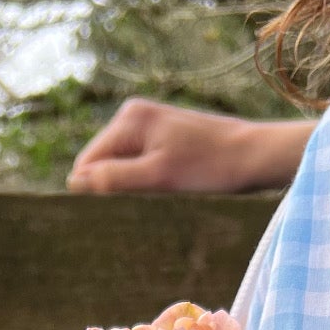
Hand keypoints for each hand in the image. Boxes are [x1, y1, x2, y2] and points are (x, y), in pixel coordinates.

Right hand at [67, 98, 314, 195]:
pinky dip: (145, 181)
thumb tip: (75, 181)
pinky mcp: (165, 136)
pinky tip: (163, 193)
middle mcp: (134, 115)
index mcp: (129, 119)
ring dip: (131, 188)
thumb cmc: (210, 167)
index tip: (113, 214)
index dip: (93, 192)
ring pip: (122, 166)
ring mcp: (150, 125)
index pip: (87, 162)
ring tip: (155, 201)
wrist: (254, 155)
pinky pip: (140, 164)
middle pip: (103, 163)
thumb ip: (114, 178)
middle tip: (137, 211)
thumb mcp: (158, 177)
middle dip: (113, 188)